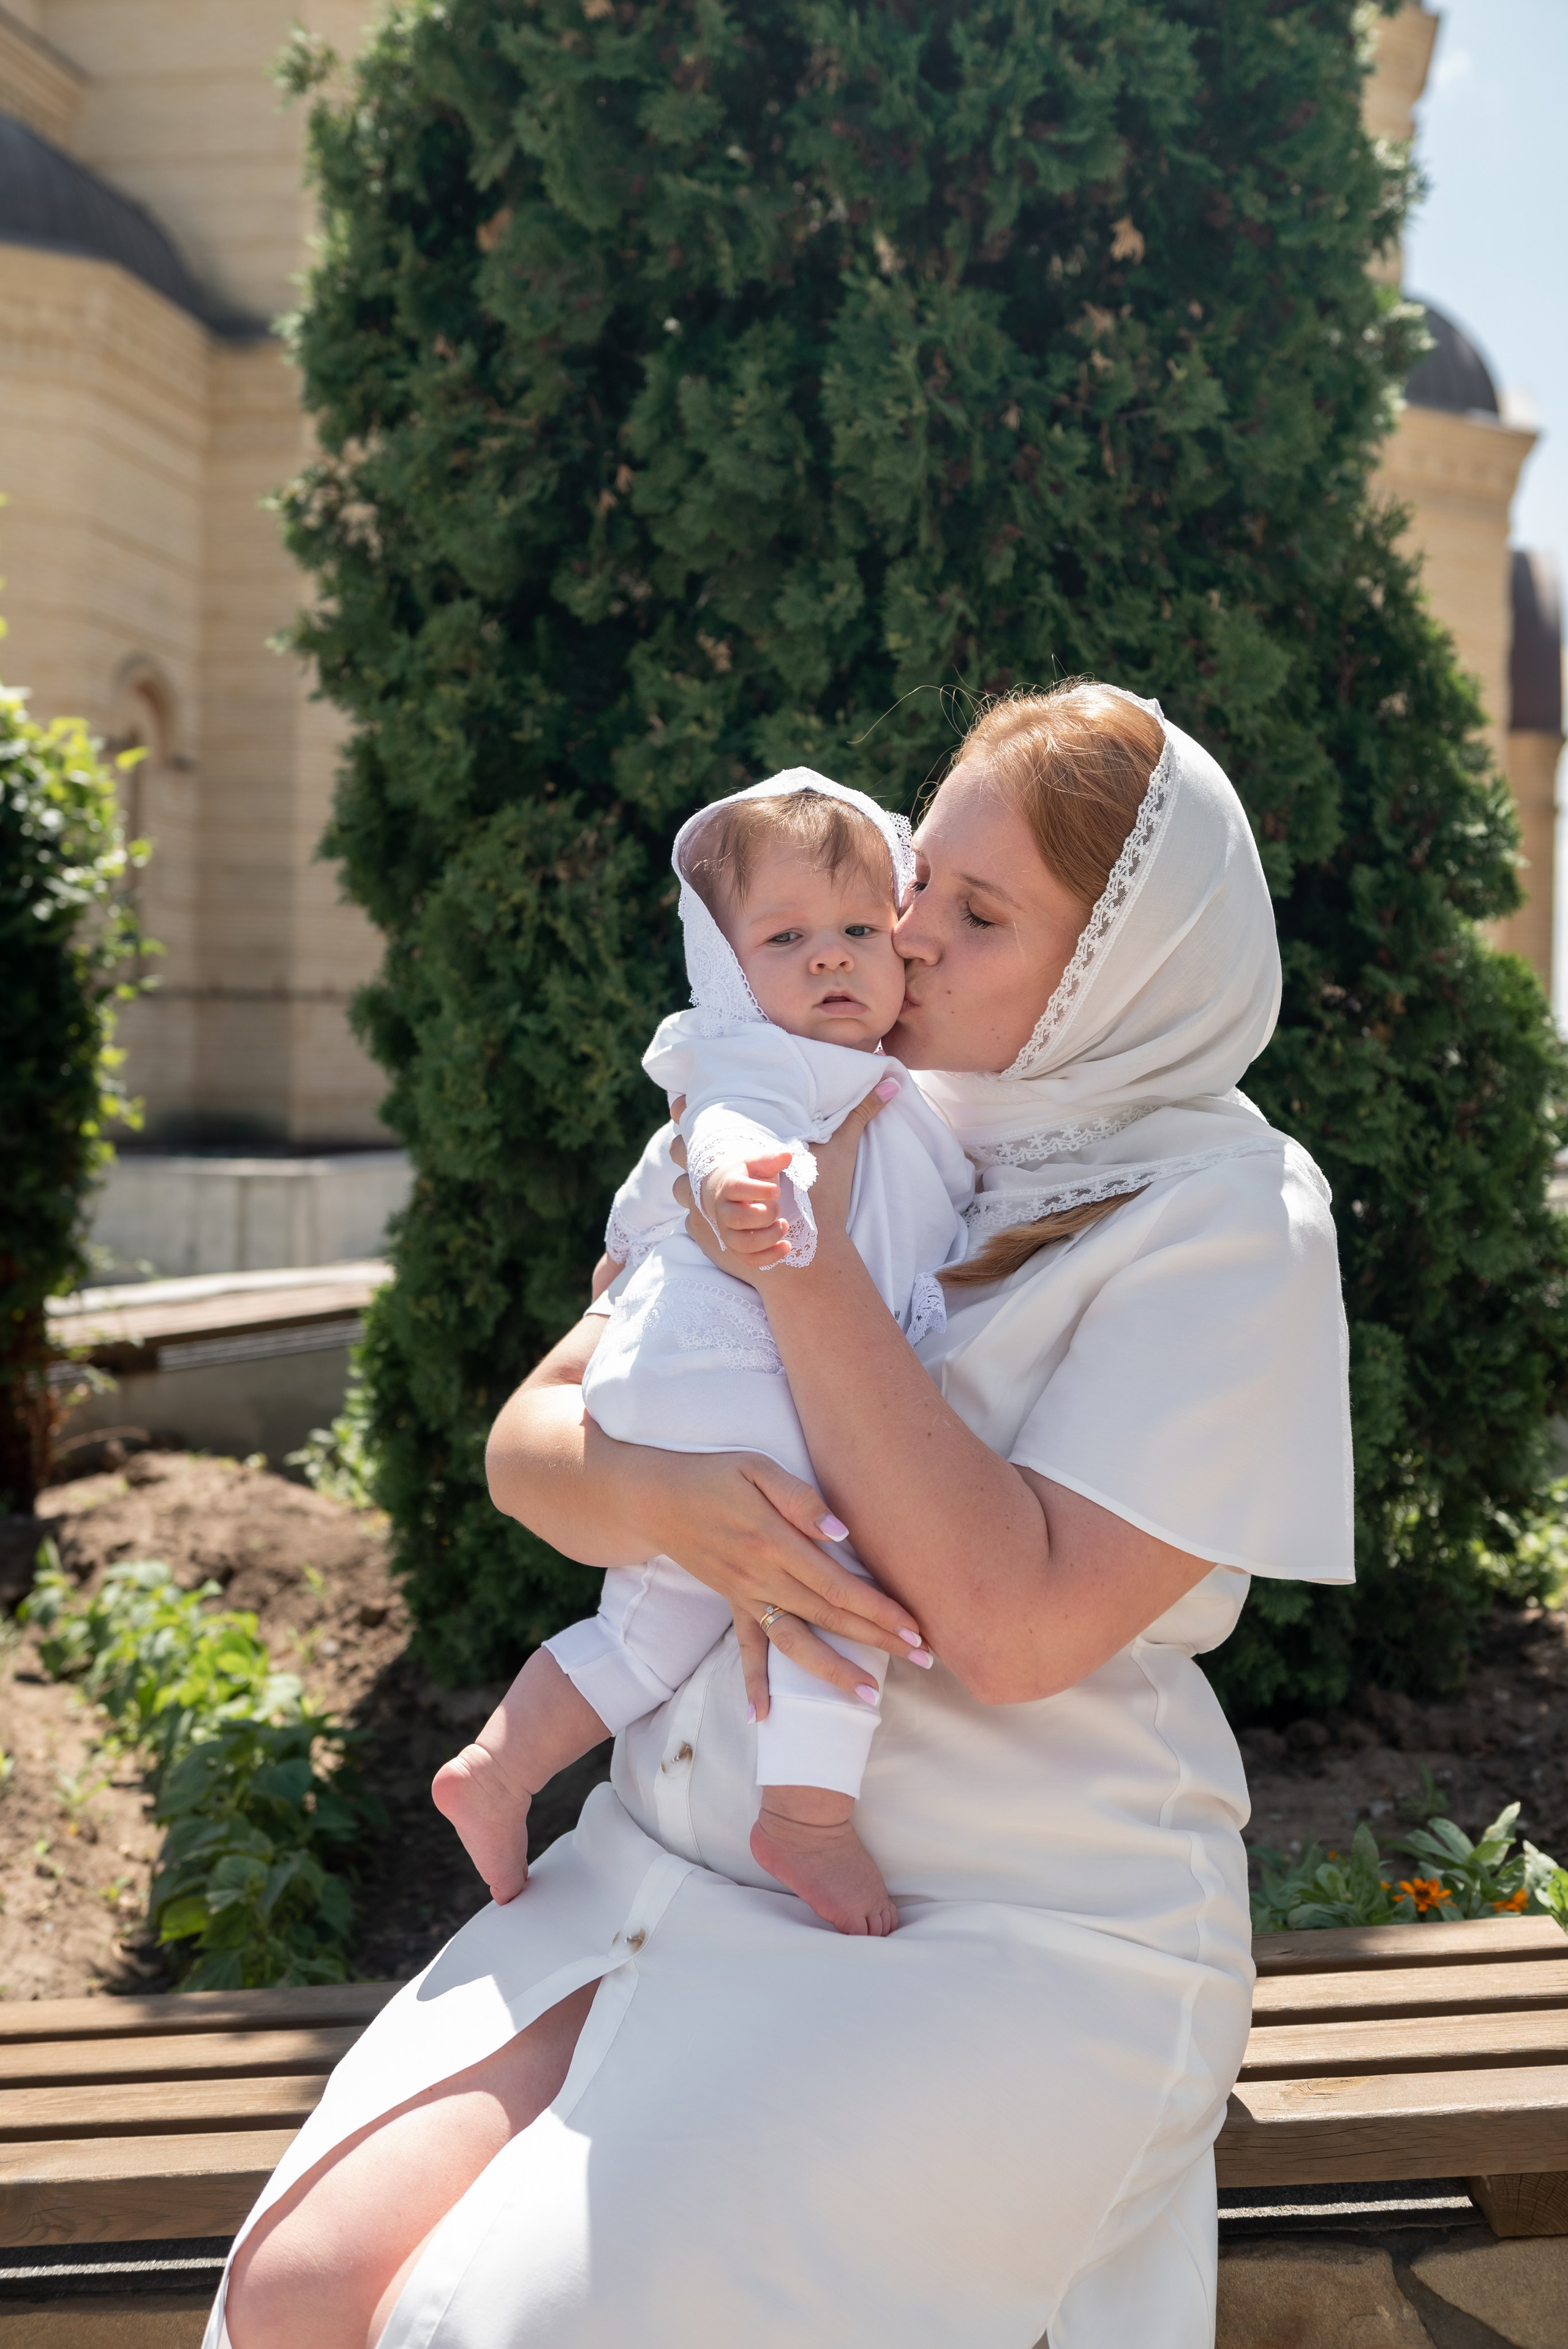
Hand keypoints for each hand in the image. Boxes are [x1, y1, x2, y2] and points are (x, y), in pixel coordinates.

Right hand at [633, 1444, 930, 1711]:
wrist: (655, 1498)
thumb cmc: (714, 1475)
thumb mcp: (757, 1467)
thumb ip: (800, 1499)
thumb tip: (840, 1532)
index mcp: (775, 1542)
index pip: (838, 1584)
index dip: (878, 1608)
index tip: (914, 1626)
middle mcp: (762, 1577)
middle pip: (829, 1616)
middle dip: (878, 1640)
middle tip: (923, 1658)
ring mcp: (746, 1596)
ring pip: (795, 1642)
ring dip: (833, 1672)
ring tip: (869, 1698)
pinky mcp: (732, 1603)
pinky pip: (745, 1648)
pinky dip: (753, 1682)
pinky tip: (763, 1715)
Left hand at [675, 1076, 899, 1283]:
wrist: (807, 1261)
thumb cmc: (820, 1202)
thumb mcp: (839, 1152)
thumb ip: (861, 1113)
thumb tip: (892, 1081)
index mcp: (735, 1154)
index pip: (697, 1124)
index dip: (684, 1109)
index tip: (678, 1099)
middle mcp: (712, 1178)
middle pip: (677, 1149)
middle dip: (680, 1141)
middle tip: (687, 1133)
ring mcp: (703, 1210)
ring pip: (676, 1186)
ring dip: (684, 1178)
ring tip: (692, 1171)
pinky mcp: (705, 1237)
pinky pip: (687, 1219)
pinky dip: (693, 1212)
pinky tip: (703, 1206)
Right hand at [698, 1151, 792, 1264]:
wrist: (729, 1192)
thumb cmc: (748, 1176)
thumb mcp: (757, 1163)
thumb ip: (770, 1159)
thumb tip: (787, 1155)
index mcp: (728, 1186)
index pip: (737, 1188)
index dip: (757, 1191)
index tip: (778, 1191)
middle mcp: (724, 1211)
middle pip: (738, 1218)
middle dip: (764, 1215)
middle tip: (778, 1207)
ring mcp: (728, 1231)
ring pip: (742, 1243)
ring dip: (768, 1238)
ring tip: (784, 1226)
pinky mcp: (736, 1248)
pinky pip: (749, 1259)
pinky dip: (769, 1257)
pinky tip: (786, 1246)